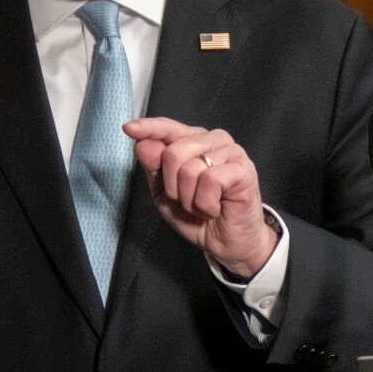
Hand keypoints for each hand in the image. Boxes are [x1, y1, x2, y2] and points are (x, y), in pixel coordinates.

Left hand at [125, 117, 277, 275]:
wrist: (226, 244)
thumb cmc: (198, 216)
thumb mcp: (165, 193)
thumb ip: (154, 167)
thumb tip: (142, 143)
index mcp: (194, 141)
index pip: (168, 127)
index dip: (148, 128)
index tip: (129, 128)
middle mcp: (214, 140)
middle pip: (174, 152)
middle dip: (173, 186)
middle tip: (189, 200)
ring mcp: (232, 152)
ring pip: (190, 168)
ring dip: (190, 198)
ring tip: (204, 205)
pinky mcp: (243, 169)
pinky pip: (210, 180)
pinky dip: (206, 203)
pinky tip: (216, 208)